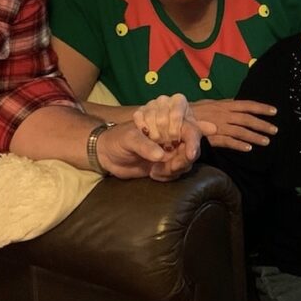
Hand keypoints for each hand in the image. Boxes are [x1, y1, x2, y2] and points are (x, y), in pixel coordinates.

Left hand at [98, 94, 213, 181]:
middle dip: (182, 160)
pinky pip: (175, 174)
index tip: (189, 153)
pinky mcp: (165, 166)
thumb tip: (161, 155)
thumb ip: (144, 145)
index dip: (194, 141)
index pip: (190, 130)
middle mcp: (173, 138)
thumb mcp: (129, 138)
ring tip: (155, 171)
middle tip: (170, 167)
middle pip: (191, 149)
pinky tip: (153, 174)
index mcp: (168, 124)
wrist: (106, 155)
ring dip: (173, 170)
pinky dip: (166, 176)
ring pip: (185, 164)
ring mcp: (170, 153)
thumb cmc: (117, 138)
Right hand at [192, 99, 277, 150]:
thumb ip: (224, 104)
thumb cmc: (193, 111)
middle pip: (247, 119)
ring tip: (266, 141)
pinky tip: (248, 149)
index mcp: (224, 105)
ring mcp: (218, 126)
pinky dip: (239, 145)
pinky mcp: (212, 138)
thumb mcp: (210, 103)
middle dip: (262, 124)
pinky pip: (228, 142)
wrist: (176, 119)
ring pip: (240, 131)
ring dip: (254, 137)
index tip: (274, 111)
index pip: (247, 105)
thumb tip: (236, 101)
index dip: (261, 108)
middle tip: (275, 130)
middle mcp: (223, 114)